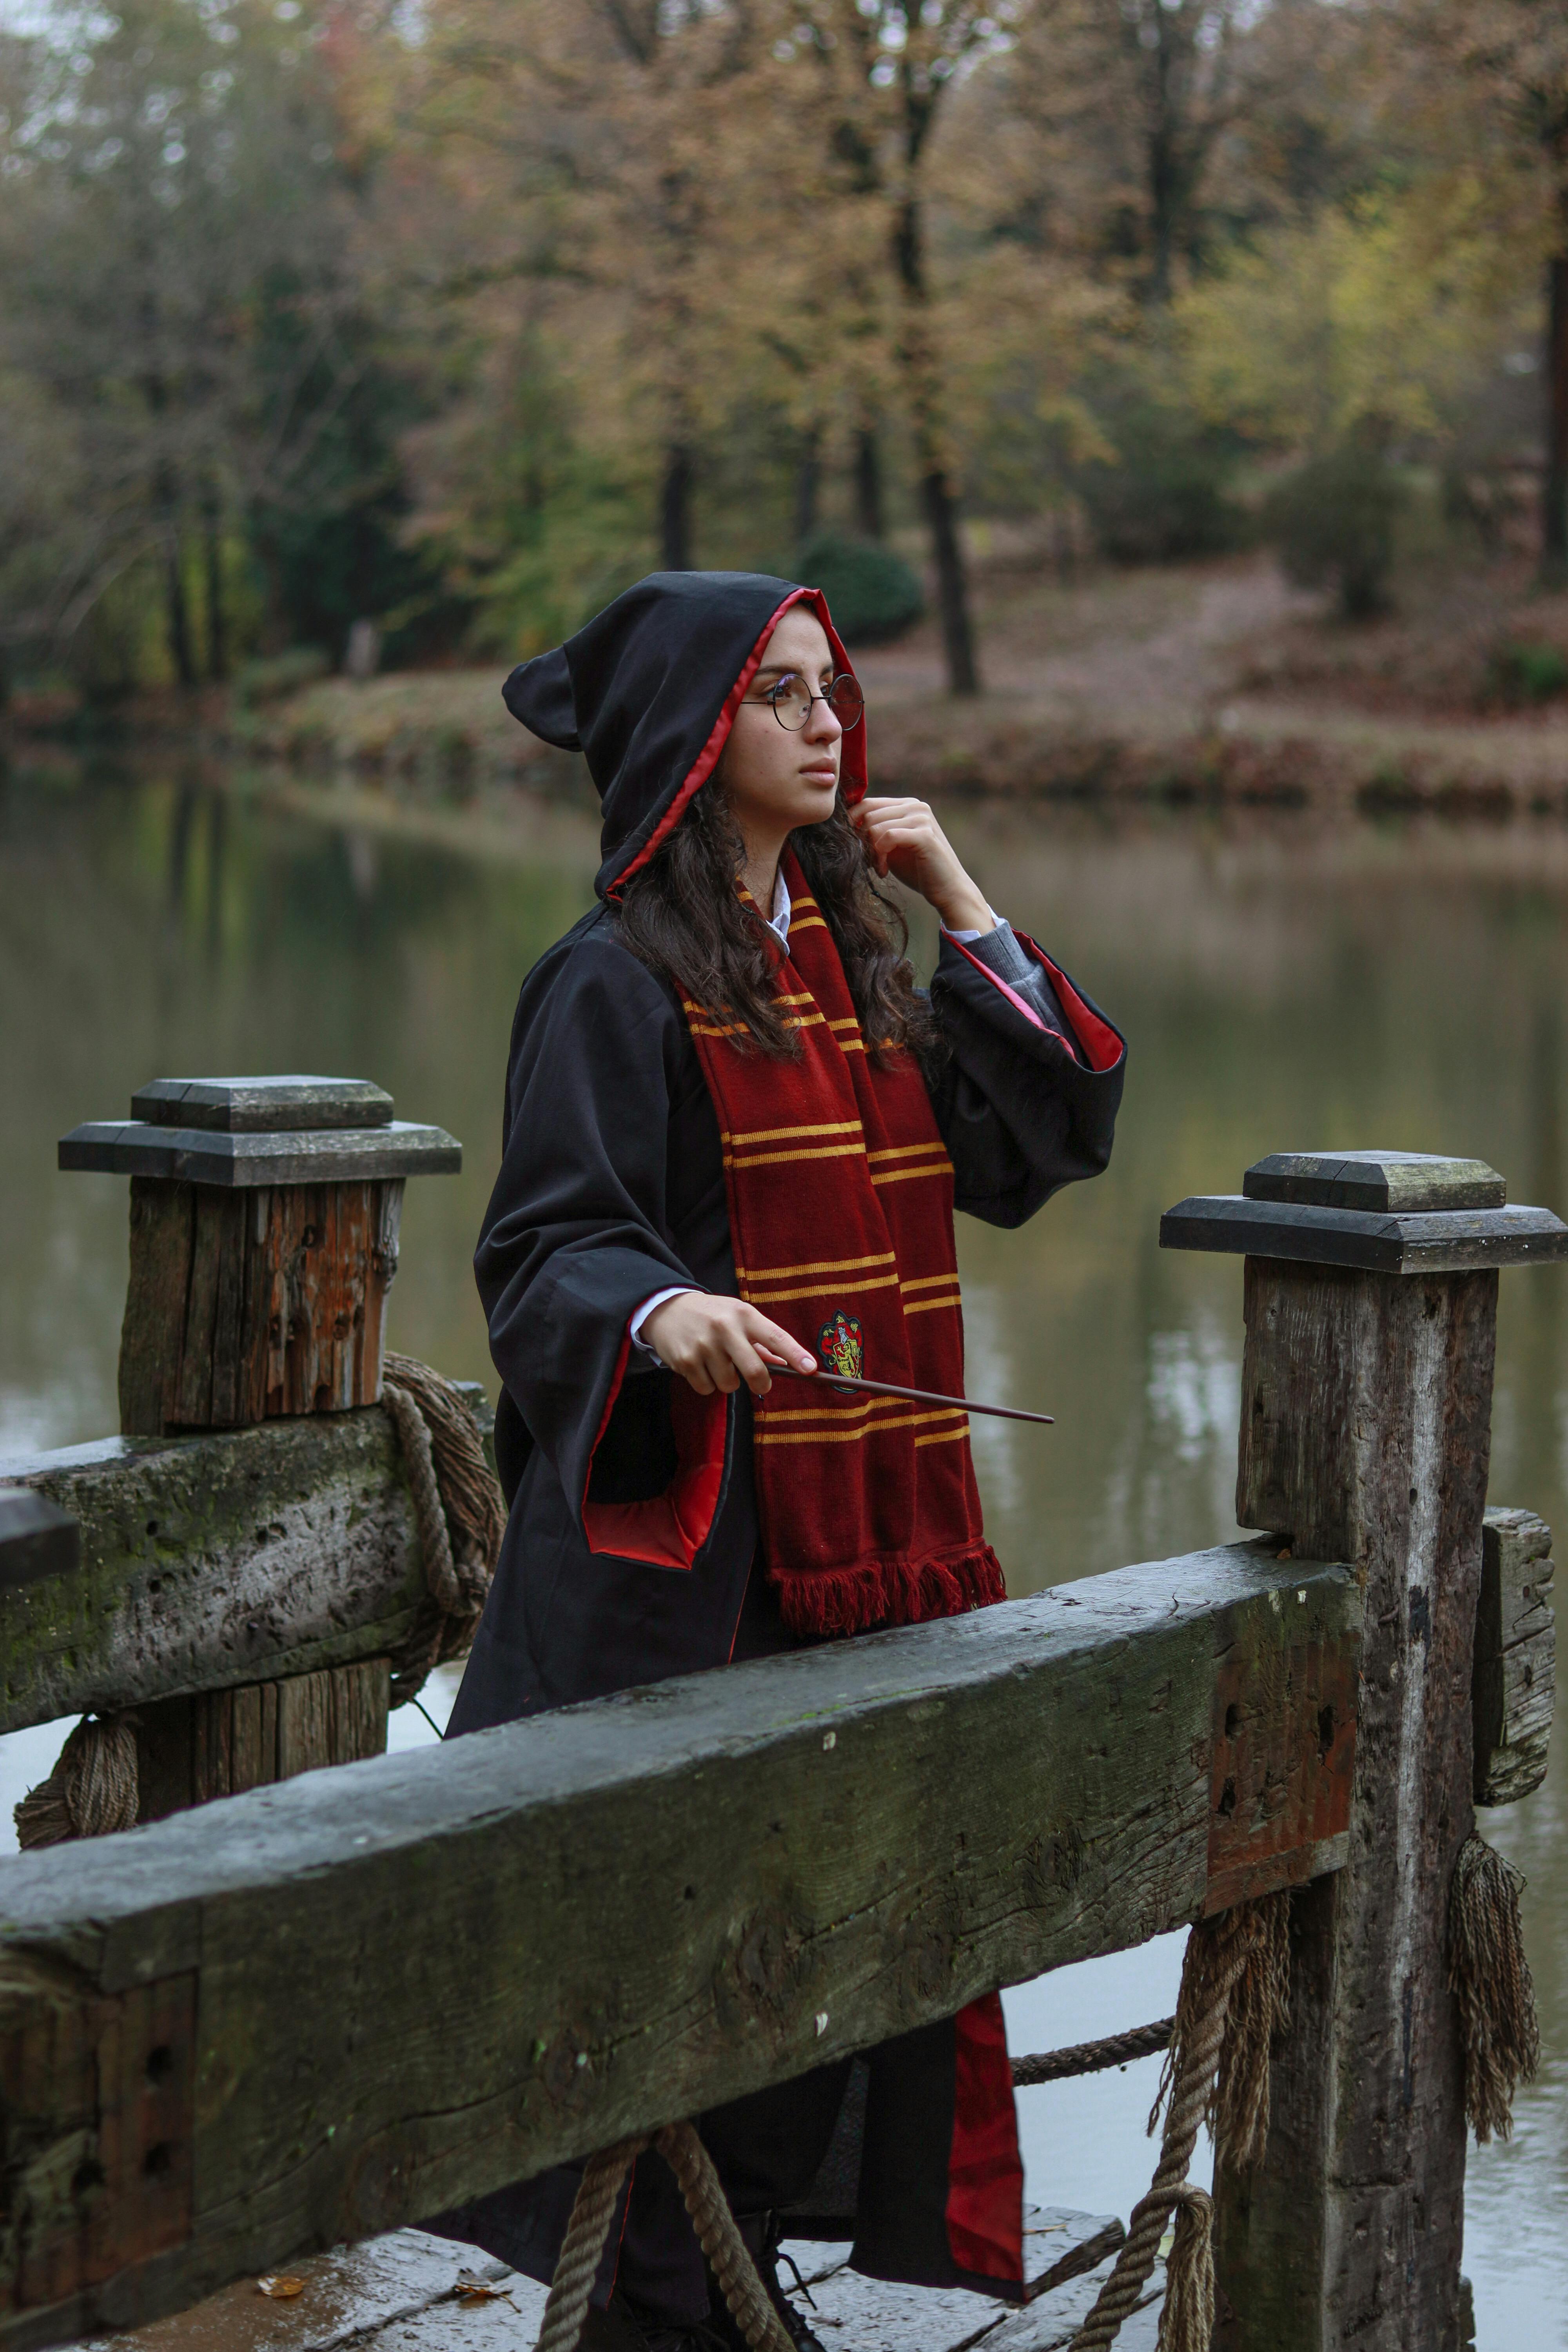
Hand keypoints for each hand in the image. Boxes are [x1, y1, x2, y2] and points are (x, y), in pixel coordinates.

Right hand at [642, 1293, 815, 1396]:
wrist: (666, 1309)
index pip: (775, 1336)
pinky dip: (707, 1383)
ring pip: (729, 1385)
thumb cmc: (711, 1315)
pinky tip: (700, 1364)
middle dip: (761, 1383)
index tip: (810, 1369)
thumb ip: (761, 1341)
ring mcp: (704, 1345)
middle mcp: (725, 1328)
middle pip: (754, 1371)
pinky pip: (707, 1388)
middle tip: (759, 1382)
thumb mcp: (737, 1317)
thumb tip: (784, 1365)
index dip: (794, 1354)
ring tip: (716, 1361)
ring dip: (727, 1381)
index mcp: (744, 1315)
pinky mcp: (686, 1361)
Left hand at [850, 798, 991, 933]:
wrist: (947, 890)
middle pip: (869, 814)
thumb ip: (875, 831)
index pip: (867, 803)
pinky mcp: (925, 834)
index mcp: (907, 805)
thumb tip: (845, 823)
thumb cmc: (917, 870)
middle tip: (869, 863)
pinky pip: (887, 837)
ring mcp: (922, 818)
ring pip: (875, 826)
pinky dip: (880, 856)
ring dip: (871, 852)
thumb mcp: (891, 846)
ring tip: (879, 868)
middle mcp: (916, 806)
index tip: (854, 847)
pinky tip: (884, 870)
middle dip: (862, 841)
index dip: (853, 824)